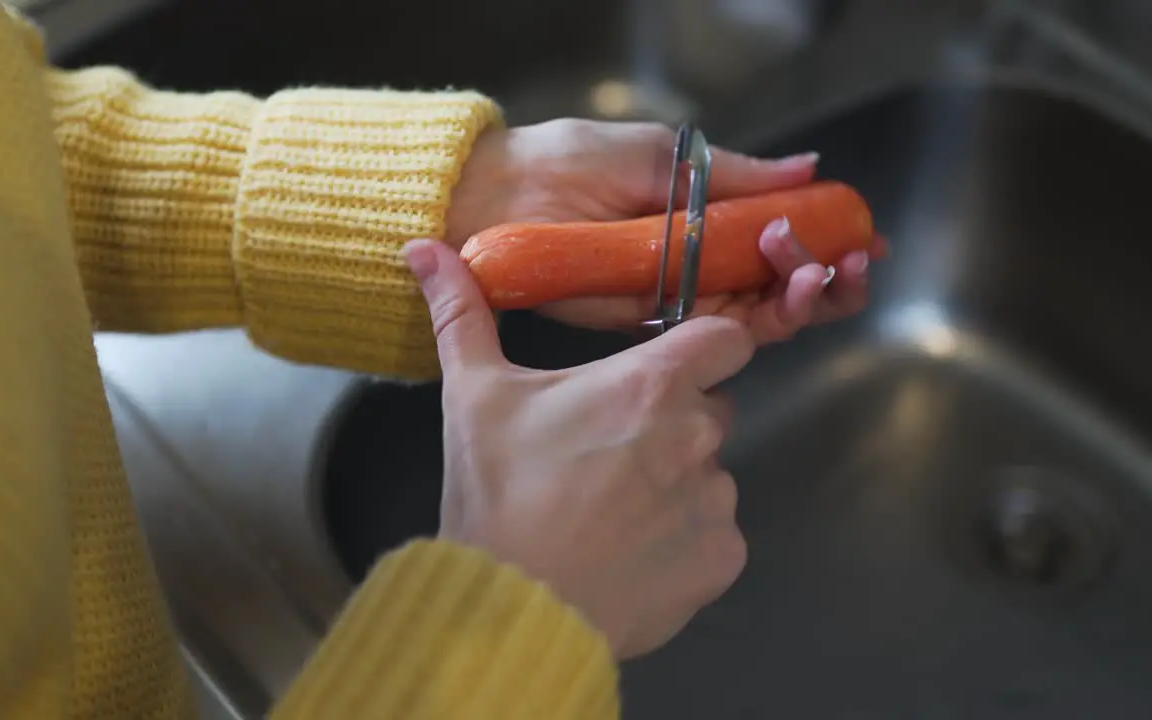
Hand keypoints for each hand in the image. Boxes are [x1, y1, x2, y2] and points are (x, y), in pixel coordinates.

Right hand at [403, 237, 750, 659]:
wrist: (512, 610)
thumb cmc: (497, 495)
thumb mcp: (472, 395)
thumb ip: (460, 314)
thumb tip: (425, 247)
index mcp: (651, 384)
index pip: (726, 338)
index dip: (703, 346)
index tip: (665, 366)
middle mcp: (699, 436)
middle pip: (710, 408)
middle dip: (670, 421)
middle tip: (604, 451)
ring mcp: (716, 502)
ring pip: (710, 475)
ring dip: (675, 484)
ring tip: (608, 511)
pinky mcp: (721, 560)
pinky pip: (714, 536)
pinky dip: (683, 541)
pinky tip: (629, 553)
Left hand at [446, 118, 885, 342]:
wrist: (498, 202)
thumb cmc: (568, 164)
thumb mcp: (662, 156)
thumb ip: (734, 175)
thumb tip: (807, 168)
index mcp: (705, 214)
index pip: (778, 234)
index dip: (826, 238)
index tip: (865, 235)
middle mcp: (699, 260)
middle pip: (779, 282)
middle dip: (827, 275)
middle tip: (854, 262)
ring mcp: (679, 295)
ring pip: (760, 311)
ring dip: (805, 296)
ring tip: (826, 273)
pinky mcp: (653, 325)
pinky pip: (718, 331)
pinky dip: (763, 320)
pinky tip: (790, 297)